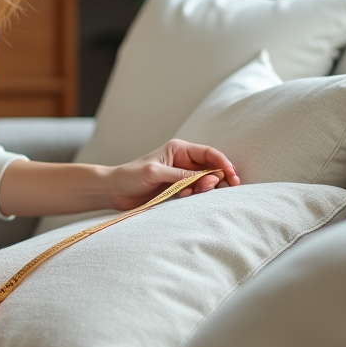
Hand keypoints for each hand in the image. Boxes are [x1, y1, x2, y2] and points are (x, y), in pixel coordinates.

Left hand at [106, 139, 239, 211]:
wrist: (113, 191)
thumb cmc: (130, 176)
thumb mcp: (155, 172)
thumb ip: (180, 175)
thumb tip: (207, 178)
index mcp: (179, 149)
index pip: (208, 154)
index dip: (223, 163)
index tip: (232, 175)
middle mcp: (182, 162)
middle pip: (211, 168)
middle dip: (219, 178)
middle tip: (221, 188)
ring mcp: (180, 177)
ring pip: (204, 183)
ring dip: (205, 189)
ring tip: (196, 193)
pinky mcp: (177, 191)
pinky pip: (194, 193)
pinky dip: (195, 197)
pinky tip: (185, 197)